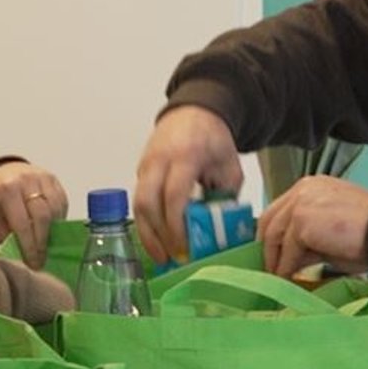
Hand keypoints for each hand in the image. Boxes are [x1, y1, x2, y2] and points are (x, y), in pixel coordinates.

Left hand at [0, 161, 67, 268]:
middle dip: (43, 242)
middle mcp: (27, 180)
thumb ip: (5, 236)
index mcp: (7, 190)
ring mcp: (43, 178)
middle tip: (41, 260)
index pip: (23, 223)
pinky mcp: (54, 179)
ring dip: (53, 232)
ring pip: (56, 210)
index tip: (33, 264)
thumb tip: (23, 256)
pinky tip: (51, 230)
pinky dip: (59, 220)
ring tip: (47, 246)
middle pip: (43, 216)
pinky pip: (62, 203)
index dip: (30, 246)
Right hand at [134, 106, 243, 264]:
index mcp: (185, 156)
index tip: (184, 248)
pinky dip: (146, 223)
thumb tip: (218, 233)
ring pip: (137, 204)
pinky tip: (157, 241)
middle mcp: (159, 160)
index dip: (176, 225)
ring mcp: (146, 165)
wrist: (195, 111)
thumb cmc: (214, 140)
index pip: (173, 195)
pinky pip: (138, 201)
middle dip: (157, 235)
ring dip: (147, 234)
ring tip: (162, 257)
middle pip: (147, 202)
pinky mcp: (140, 171)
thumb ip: (225, 197)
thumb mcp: (230, 166)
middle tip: (171, 258)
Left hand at [258, 176, 367, 277]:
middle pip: (270, 219)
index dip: (272, 235)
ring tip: (278, 277)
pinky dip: (285, 266)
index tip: (271, 255)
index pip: (279, 210)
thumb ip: (307, 242)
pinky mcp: (302, 219)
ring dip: (274, 259)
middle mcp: (303, 189)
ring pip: (274, 234)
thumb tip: (289, 260)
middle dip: (267, 247)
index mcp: (312, 187)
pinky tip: (288, 278)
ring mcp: (301, 202)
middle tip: (269, 269)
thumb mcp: (330, 236)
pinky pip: (286, 248)